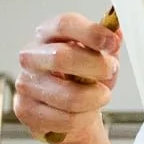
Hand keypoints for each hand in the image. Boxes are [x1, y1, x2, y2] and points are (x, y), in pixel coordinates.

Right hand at [14, 13, 121, 143]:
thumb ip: (109, 43)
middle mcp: (31, 56)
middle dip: (95, 67)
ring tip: (101, 96)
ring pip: (69, 95)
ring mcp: (25, 83)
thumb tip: (117, 30)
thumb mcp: (101, 56)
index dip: (91, 32)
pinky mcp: (25, 110)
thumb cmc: (85, 78)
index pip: (64, 24)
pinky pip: (65, 119)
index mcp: (49, 34)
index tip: (112, 43)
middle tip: (110, 72)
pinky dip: (84, 119)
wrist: (73, 110)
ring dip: (95, 99)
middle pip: (61, 57)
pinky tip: (85, 113)